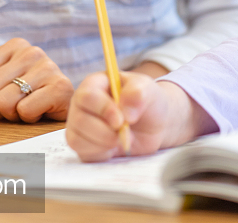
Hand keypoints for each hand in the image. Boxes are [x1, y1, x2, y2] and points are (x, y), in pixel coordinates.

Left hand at [0, 38, 73, 122]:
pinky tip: (40, 112)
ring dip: (11, 116)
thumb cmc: (28, 97)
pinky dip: (29, 119)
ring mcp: (48, 67)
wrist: (65, 109)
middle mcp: (31, 52)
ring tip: (26, 109)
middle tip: (13, 108)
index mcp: (14, 46)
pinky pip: (24, 111)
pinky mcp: (60, 87)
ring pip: (3, 102)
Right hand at [66, 71, 210, 161]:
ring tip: (122, 141)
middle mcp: (85, 104)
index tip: (121, 118)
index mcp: (97, 84)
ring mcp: (84, 124)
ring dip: (100, 143)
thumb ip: (139, 94)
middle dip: (102, 130)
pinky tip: (116, 149)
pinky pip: (83, 152)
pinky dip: (99, 154)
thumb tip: (125, 109)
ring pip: (77, 137)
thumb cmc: (153, 100)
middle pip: (78, 119)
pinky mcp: (88, 144)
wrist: (160, 121)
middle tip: (123, 132)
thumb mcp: (150, 91)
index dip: (101, 108)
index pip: (87, 95)